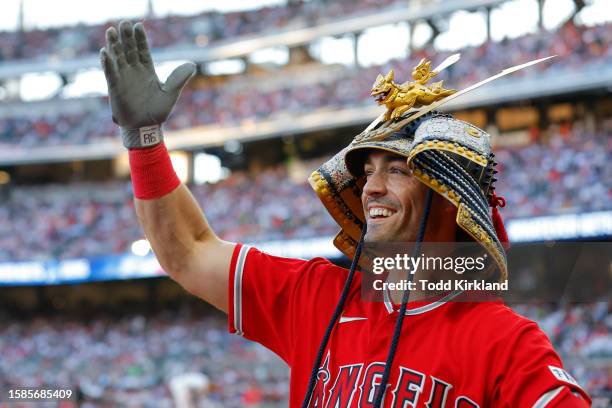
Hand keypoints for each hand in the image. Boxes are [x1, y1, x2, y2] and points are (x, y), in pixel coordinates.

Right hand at [100, 21, 195, 147]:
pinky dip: (107, 63)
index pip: (142, 50)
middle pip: (129, 50)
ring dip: (113, 45)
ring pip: (117, 58)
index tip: (138, 25)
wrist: (146, 127)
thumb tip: (192, 65)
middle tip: (124, 23)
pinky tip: (104, 53)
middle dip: (126, 37)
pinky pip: (110, 73)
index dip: (140, 38)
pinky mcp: (115, 88)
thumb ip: (179, 78)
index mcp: (147, 71)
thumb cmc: (157, 112)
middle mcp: (134, 71)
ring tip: (111, 31)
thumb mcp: (170, 93)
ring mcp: (123, 78)